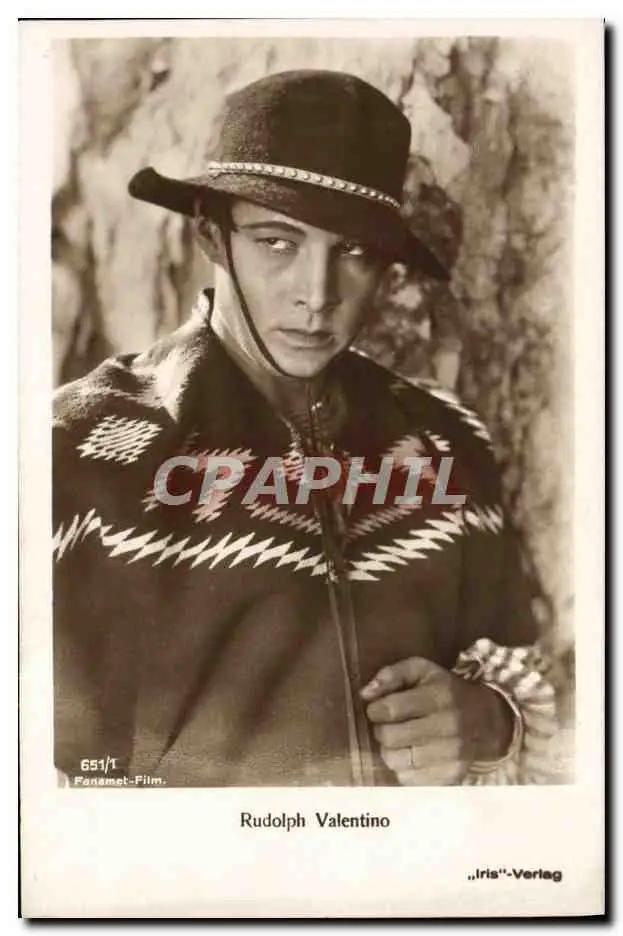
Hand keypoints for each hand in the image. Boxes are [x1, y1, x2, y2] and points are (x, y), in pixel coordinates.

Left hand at [360, 657, 513, 785]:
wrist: (486, 719)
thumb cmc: (445, 691)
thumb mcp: (421, 670)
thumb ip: (391, 674)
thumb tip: (364, 694)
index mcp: (439, 696)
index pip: (390, 709)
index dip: (375, 710)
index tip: (378, 709)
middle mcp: (448, 726)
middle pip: (389, 737)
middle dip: (381, 730)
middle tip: (389, 725)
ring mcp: (451, 754)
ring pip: (395, 761)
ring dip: (389, 751)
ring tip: (399, 740)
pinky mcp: (450, 776)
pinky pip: (408, 779)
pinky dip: (403, 768)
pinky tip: (412, 754)